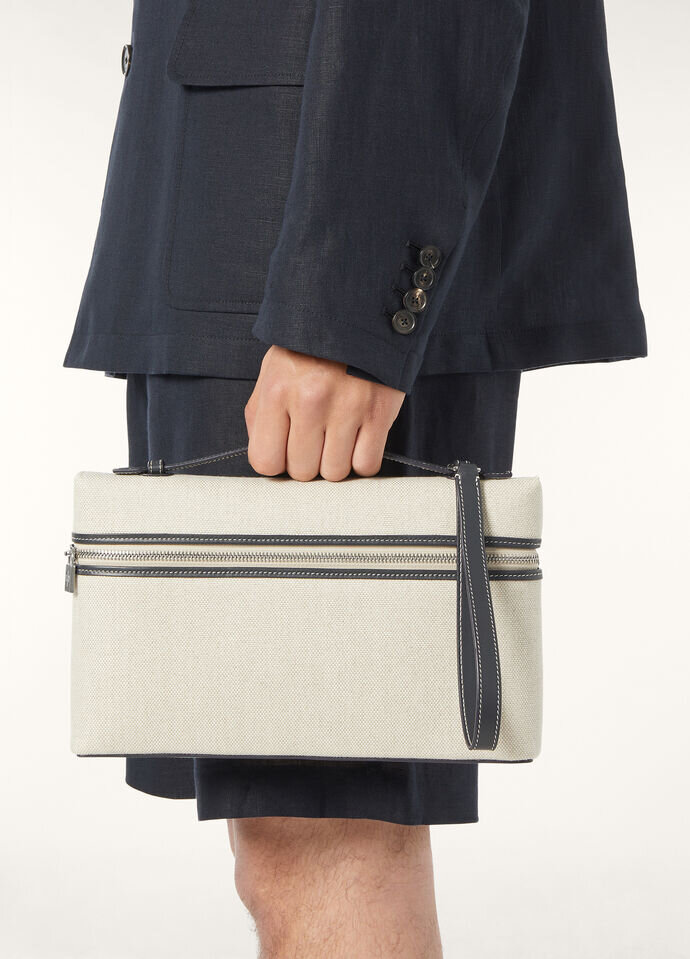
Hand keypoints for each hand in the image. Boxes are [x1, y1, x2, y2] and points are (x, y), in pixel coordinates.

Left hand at [245, 346, 404, 480]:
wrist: (361, 309)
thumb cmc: (313, 345)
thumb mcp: (274, 369)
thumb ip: (261, 414)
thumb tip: (266, 456)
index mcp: (276, 390)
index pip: (265, 461)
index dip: (277, 461)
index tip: (287, 449)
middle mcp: (310, 401)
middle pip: (302, 472)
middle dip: (309, 461)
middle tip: (317, 439)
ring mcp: (347, 408)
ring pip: (335, 473)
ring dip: (337, 461)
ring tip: (339, 435)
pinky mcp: (379, 412)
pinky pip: (367, 464)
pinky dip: (363, 459)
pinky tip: (360, 438)